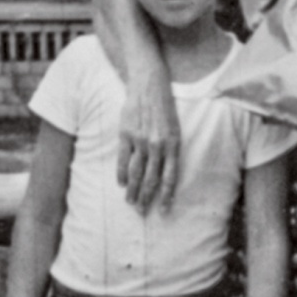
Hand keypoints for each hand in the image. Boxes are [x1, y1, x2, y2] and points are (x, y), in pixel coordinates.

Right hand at [117, 66, 180, 212]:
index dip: (166, 196)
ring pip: (136, 172)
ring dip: (133, 190)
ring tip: (131, 202)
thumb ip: (170, 149)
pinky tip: (121, 183)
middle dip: (146, 198)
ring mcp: (140, 140)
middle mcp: (157, 145)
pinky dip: (121, 173)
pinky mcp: (126, 134)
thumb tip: (164, 171)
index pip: (170, 177)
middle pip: (151, 178)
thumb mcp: (175, 128)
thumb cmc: (164, 108)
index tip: (163, 211)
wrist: (150, 84)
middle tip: (141, 212)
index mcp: (174, 144)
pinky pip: (122, 159)